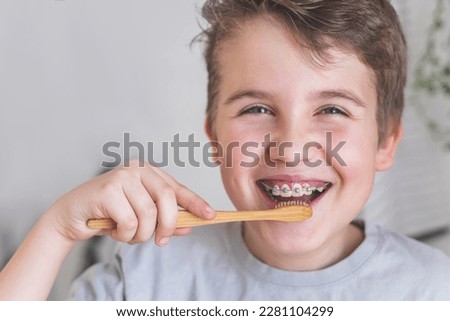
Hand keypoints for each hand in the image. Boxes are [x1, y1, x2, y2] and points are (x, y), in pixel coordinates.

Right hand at [48, 160, 214, 245]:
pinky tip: (113, 231)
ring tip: (128, 235)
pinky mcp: (107, 189)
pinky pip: (129, 222)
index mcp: (149, 173)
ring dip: (140, 234)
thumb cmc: (110, 215)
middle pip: (167, 199)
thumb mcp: (141, 218)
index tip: (211, 216)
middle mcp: (137, 169)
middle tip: (161, 241)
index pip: (177, 189)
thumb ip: (164, 220)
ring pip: (148, 214)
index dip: (196, 203)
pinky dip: (124, 235)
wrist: (73, 216)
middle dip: (167, 225)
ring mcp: (122, 176)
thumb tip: (189, 227)